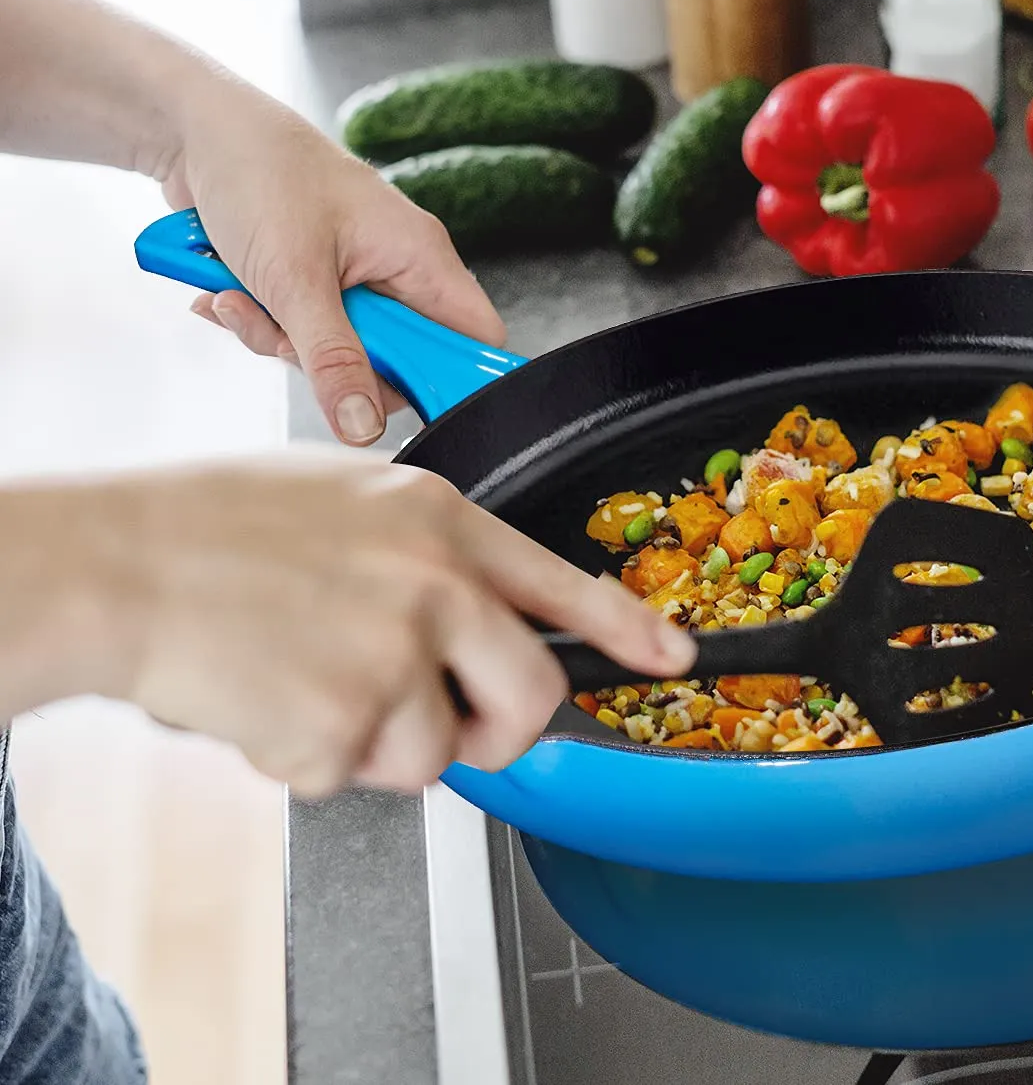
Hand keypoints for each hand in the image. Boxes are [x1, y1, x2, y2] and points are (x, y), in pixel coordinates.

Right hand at [24, 451, 695, 796]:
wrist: (121, 561)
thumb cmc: (213, 522)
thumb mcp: (347, 497)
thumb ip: (423, 549)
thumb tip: (467, 607)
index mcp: (439, 522)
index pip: (561, 584)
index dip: (626, 630)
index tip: (670, 658)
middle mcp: (435, 585)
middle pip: (527, 698)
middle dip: (496, 732)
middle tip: (449, 726)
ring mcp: (396, 655)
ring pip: (428, 752)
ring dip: (370, 740)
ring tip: (300, 676)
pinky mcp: (345, 723)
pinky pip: (349, 776)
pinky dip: (305, 757)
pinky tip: (263, 696)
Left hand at [163, 83, 502, 445]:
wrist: (192, 129)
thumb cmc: (258, 172)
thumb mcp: (294, 280)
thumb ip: (333, 360)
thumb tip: (364, 428)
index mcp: (419, 255)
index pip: (473, 338)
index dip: (449, 379)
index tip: (397, 402)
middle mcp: (396, 265)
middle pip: (395, 357)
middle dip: (331, 362)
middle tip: (287, 337)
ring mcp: (353, 273)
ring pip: (338, 348)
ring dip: (279, 339)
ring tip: (239, 301)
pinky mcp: (311, 277)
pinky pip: (300, 329)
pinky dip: (259, 320)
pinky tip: (224, 294)